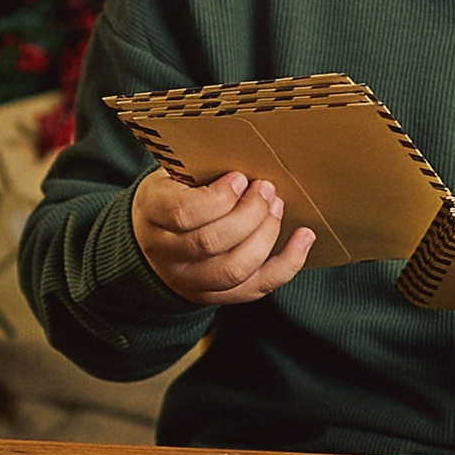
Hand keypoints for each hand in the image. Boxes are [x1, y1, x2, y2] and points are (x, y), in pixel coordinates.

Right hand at [131, 168, 316, 307]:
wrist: (152, 240)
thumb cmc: (172, 196)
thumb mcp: (172, 176)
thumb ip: (200, 170)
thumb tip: (249, 159)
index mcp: (151, 215)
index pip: (182, 213)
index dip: (219, 197)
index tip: (240, 178)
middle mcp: (166, 255)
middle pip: (211, 242)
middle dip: (250, 214)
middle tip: (267, 190)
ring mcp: (189, 281)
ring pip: (234, 270)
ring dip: (266, 235)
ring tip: (278, 208)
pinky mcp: (215, 296)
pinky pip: (256, 287)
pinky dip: (287, 263)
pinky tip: (303, 238)